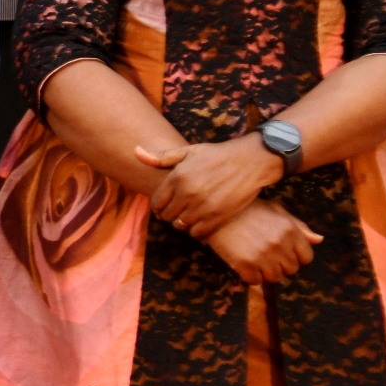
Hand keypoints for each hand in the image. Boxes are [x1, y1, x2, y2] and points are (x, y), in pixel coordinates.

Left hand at [140, 135, 283, 238]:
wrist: (250, 161)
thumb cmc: (217, 155)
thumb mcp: (188, 151)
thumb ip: (160, 157)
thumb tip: (135, 151)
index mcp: (178, 177)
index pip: (157, 202)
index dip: (159, 206)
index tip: (166, 205)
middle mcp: (188, 193)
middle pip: (167, 216)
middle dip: (170, 214)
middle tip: (179, 210)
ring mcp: (203, 206)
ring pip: (181, 226)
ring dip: (183, 222)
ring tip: (190, 215)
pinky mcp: (218, 217)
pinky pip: (198, 233)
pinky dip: (197, 231)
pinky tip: (202, 221)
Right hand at [202, 198, 321, 284]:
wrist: (217, 211)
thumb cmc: (249, 209)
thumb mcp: (277, 212)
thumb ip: (299, 227)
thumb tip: (319, 240)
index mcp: (290, 231)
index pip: (306, 258)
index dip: (295, 257)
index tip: (282, 253)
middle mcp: (280, 245)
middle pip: (290, 270)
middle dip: (280, 265)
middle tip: (265, 255)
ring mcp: (262, 256)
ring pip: (274, 278)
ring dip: (265, 272)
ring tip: (254, 259)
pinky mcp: (245, 264)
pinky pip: (255, 281)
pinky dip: (249, 276)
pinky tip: (243, 264)